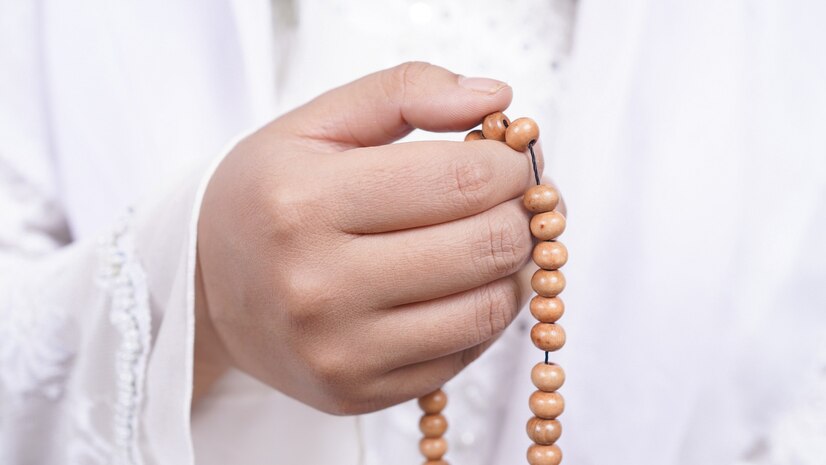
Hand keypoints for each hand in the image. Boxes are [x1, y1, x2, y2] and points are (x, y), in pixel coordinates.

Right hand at [195, 62, 546, 413]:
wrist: (206, 287)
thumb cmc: (270, 195)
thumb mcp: (319, 122)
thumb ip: (407, 91)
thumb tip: (497, 96)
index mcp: (305, 202)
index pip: (461, 180)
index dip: (510, 164)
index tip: (509, 158)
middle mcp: (317, 285)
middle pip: (486, 246)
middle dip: (523, 214)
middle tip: (514, 198)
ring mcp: (338, 350)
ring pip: (488, 309)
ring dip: (513, 268)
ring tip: (492, 239)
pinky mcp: (356, 392)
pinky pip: (463, 356)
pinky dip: (482, 316)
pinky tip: (462, 286)